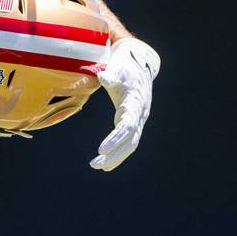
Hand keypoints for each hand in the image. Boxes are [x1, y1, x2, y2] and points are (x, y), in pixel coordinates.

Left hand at [90, 37, 159, 171]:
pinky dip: (119, 154)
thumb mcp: (119, 71)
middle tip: (95, 164)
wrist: (140, 69)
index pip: (126, 126)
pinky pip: (128, 143)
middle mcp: (139, 116)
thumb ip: (111, 76)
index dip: (115, 139)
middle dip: (114, 154)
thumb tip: (102, 76)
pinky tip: (106, 164)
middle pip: (129, 141)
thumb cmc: (126, 70)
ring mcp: (138, 121)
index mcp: (135, 104)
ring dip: (116, 157)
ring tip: (97, 166)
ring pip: (130, 145)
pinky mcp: (133, 124)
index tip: (101, 149)